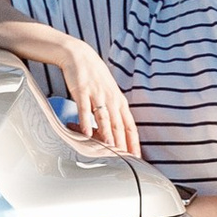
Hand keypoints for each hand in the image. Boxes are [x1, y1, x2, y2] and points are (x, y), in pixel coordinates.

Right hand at [42, 36, 140, 158]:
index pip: (130, 125)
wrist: (79, 56)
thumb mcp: (107, 93)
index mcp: (119, 101)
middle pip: (120, 125)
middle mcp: (111, 99)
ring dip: (108, 136)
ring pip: (105, 119)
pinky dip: (86, 122)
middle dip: (124, 144)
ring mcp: (97, 95)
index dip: (134, 142)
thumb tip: (113, 130)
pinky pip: (84, 109)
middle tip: (126, 160)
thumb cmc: (93, 76)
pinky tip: (85, 133)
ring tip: (111, 151)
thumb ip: (111, 111)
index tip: (137, 157)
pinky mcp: (82, 91)